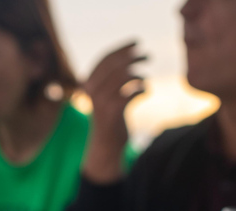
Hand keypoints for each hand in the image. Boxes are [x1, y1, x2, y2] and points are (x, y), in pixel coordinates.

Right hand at [84, 41, 146, 183]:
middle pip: (115, 65)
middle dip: (132, 56)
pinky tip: (145, 92)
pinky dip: (142, 89)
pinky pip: (132, 93)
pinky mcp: (114, 113)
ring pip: (124, 77)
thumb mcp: (107, 95)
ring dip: (139, 74)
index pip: (104, 59)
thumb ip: (112, 78)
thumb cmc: (110, 117)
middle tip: (147, 55)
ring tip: (145, 77)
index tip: (137, 42)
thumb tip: (131, 55)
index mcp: (88, 85)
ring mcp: (102, 102)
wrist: (106, 145)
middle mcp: (92, 92)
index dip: (121, 49)